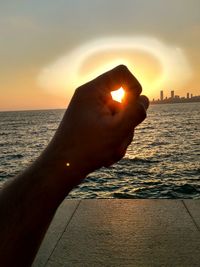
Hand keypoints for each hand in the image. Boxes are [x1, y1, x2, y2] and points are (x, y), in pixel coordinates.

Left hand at [47, 65, 148, 184]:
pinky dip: (114, 141)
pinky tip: (106, 155)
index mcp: (92, 91)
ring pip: (120, 118)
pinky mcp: (93, 125)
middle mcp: (91, 98)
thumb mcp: (117, 130)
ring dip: (121, 136)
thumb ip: (135, 112)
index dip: (134, 87)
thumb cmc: (86, 149)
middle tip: (118, 139)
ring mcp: (92, 112)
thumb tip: (143, 100)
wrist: (62, 169)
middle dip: (127, 123)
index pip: (122, 73)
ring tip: (110, 151)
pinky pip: (112, 128)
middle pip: (124, 101)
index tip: (134, 106)